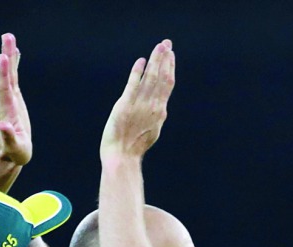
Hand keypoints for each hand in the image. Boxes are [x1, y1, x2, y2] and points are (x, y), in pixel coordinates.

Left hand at [0, 33, 31, 165]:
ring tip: (9, 37)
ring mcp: (11, 99)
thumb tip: (0, 125)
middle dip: (6, 56)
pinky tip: (14, 54)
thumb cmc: (14, 153)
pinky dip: (14, 65)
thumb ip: (7, 136)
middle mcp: (7, 101)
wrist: (10, 154)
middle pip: (6, 75)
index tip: (3, 56)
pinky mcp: (15, 100)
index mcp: (8, 110)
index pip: (5, 88)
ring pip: (10, 74)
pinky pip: (14, 79)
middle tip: (7, 36)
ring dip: (9, 55)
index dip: (4, 73)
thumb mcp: (14, 146)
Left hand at [100, 39, 174, 160]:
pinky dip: (137, 72)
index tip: (170, 54)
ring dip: (155, 60)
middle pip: (162, 77)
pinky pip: (133, 85)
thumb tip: (161, 108)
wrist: (122, 157)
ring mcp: (140, 106)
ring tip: (159, 47)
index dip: (170, 67)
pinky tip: (141, 61)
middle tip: (166, 43)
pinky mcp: (125, 106)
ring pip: (151, 78)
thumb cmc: (134, 147)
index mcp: (160, 112)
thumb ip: (155, 116)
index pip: (167, 84)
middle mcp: (153, 106)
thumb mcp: (151, 131)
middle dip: (165, 59)